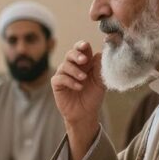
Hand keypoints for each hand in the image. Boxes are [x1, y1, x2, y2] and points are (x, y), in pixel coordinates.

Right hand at [52, 41, 104, 159]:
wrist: (85, 114)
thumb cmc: (93, 96)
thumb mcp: (100, 82)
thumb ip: (100, 68)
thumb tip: (100, 53)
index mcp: (84, 63)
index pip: (82, 49)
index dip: (82, 45)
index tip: (85, 46)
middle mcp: (73, 66)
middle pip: (71, 53)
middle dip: (77, 55)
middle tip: (84, 60)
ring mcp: (63, 74)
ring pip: (65, 65)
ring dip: (75, 71)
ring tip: (83, 79)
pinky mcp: (57, 84)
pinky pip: (60, 78)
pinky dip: (69, 81)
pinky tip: (78, 87)